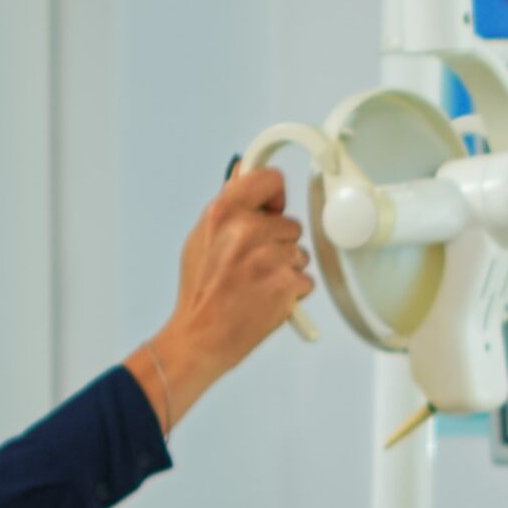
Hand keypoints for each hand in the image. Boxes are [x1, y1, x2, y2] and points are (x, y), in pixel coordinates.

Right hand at [126, 168, 314, 430]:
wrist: (201, 335)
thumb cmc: (201, 291)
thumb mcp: (201, 237)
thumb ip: (229, 206)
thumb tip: (243, 172)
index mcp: (223, 213)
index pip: (269, 179)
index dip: (275, 195)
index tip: (275, 206)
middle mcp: (246, 231)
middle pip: (291, 225)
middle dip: (279, 244)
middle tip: (253, 265)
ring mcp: (267, 257)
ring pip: (300, 253)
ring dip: (286, 269)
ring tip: (258, 284)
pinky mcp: (286, 283)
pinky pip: (305, 279)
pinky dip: (292, 292)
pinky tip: (268, 298)